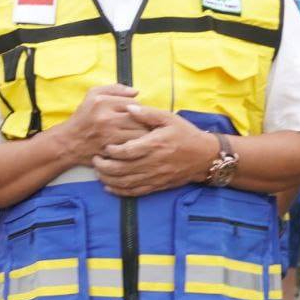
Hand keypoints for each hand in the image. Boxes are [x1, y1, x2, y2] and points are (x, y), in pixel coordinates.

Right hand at [58, 84, 147, 165]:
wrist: (68, 141)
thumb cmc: (83, 117)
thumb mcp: (92, 95)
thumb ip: (114, 89)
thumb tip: (136, 92)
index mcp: (101, 103)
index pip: (135, 104)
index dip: (139, 109)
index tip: (135, 113)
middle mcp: (106, 119)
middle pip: (140, 119)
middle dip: (144, 122)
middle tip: (141, 124)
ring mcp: (109, 136)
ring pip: (140, 134)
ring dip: (143, 134)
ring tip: (138, 133)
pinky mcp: (112, 150)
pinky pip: (134, 146)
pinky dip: (136, 145)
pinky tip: (132, 143)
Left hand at [93, 107, 218, 196]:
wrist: (205, 156)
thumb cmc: (185, 134)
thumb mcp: (169, 118)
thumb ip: (147, 113)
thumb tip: (128, 107)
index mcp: (155, 144)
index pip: (128, 151)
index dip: (113, 151)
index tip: (104, 146)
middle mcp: (154, 162)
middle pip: (123, 169)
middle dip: (105, 166)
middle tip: (95, 160)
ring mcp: (156, 176)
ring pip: (127, 182)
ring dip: (109, 179)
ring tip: (98, 172)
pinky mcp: (158, 185)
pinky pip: (136, 192)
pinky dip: (120, 191)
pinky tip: (109, 187)